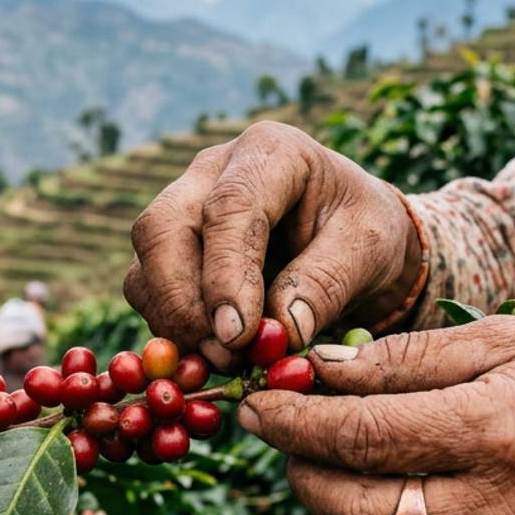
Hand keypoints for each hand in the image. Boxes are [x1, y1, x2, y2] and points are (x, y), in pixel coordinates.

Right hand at [124, 121, 421, 368]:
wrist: (351, 238)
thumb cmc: (363, 233)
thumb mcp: (368, 249)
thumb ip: (326, 283)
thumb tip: (278, 332)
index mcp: (270, 152)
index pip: (229, 207)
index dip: (226, 274)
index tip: (238, 334)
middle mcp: (211, 170)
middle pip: (163, 228)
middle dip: (184, 302)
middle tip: (225, 356)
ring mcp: (182, 206)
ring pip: (146, 262)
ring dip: (175, 321)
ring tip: (227, 362)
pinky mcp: (168, 248)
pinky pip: (146, 289)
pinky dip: (171, 329)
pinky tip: (212, 354)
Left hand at [238, 316, 514, 514]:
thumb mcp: (503, 337)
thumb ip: (405, 358)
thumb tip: (317, 369)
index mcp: (494, 428)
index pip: (360, 436)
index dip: (292, 422)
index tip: (254, 404)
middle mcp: (500, 506)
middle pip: (357, 508)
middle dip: (301, 472)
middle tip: (286, 437)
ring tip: (332, 469)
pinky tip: (385, 503)